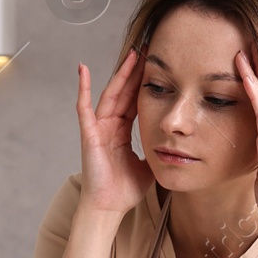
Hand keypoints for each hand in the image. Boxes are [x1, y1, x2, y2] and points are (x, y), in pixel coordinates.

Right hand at [76, 51, 153, 216]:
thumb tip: (174, 145)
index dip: (145, 84)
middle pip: (124, 92)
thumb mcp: (149, 166)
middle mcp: (109, 126)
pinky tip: (84, 70)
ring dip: (120, 73)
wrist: (109, 207)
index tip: (157, 66)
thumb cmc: (124, 190)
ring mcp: (98, 128)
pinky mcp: (88, 133)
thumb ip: (157, 151)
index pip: (135, 101)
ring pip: (110, 94)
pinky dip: (83, 88)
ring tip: (131, 54)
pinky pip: (84, 107)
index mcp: (122, 132)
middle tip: (148, 50)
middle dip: (136, 71)